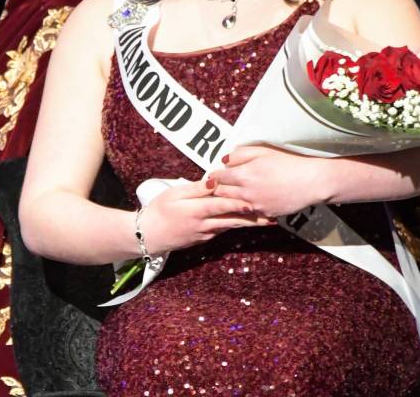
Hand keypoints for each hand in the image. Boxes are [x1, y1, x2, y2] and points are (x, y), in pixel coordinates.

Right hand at [140, 177, 272, 255]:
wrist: (147, 237)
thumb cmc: (158, 210)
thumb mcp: (174, 194)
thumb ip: (195, 188)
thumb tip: (213, 180)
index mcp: (196, 211)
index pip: (221, 206)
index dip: (238, 203)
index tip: (254, 201)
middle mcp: (203, 225)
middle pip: (232, 220)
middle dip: (253, 219)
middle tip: (272, 217)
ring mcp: (204, 234)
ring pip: (229, 227)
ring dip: (248, 224)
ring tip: (266, 221)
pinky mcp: (202, 239)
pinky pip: (221, 230)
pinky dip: (234, 226)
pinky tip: (244, 222)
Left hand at [211, 145, 331, 218]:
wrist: (312, 180)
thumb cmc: (289, 161)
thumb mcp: (263, 150)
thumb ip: (241, 154)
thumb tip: (225, 159)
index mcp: (243, 175)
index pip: (218, 178)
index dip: (214, 176)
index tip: (212, 175)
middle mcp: (246, 193)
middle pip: (221, 194)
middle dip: (217, 189)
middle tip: (214, 186)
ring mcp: (255, 206)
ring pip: (232, 205)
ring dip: (228, 200)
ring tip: (227, 195)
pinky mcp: (265, 214)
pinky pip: (248, 212)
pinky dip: (244, 208)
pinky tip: (246, 202)